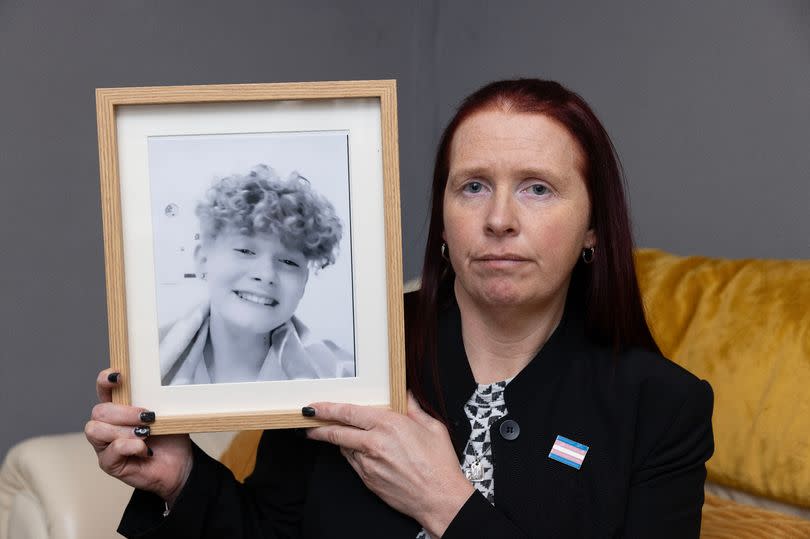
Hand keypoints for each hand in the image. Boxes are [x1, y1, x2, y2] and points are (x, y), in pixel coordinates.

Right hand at [84, 368, 192, 502]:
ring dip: (123, 430)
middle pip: (99, 411)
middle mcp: (107, 425)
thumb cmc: (170, 438)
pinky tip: (146, 449)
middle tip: (148, 417)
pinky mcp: (109, 463)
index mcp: (119, 408)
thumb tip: (156, 386)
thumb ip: (155, 400)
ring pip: (96, 429)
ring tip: (145, 433)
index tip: (120, 377)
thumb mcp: (166, 413)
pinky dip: (131, 446)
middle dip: (124, 412)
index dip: (105, 381)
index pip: (103, 390)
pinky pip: (112, 450)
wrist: (179, 465)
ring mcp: (105, 445)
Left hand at [305, 393, 473, 536]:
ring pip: (344, 448)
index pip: (348, 413)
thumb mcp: (432, 427)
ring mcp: (368, 464)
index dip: (327, 409)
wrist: (438, 498)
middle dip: (318, 427)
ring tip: (338, 434)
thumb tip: (405, 393)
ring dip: (338, 441)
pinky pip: (353, 463)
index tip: (314, 407)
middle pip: (336, 432)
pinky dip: (352, 454)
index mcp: (388, 425)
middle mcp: (374, 444)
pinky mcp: (367, 480)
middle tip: (309, 422)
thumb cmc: (439, 464)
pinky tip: (360, 451)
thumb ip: (414, 407)